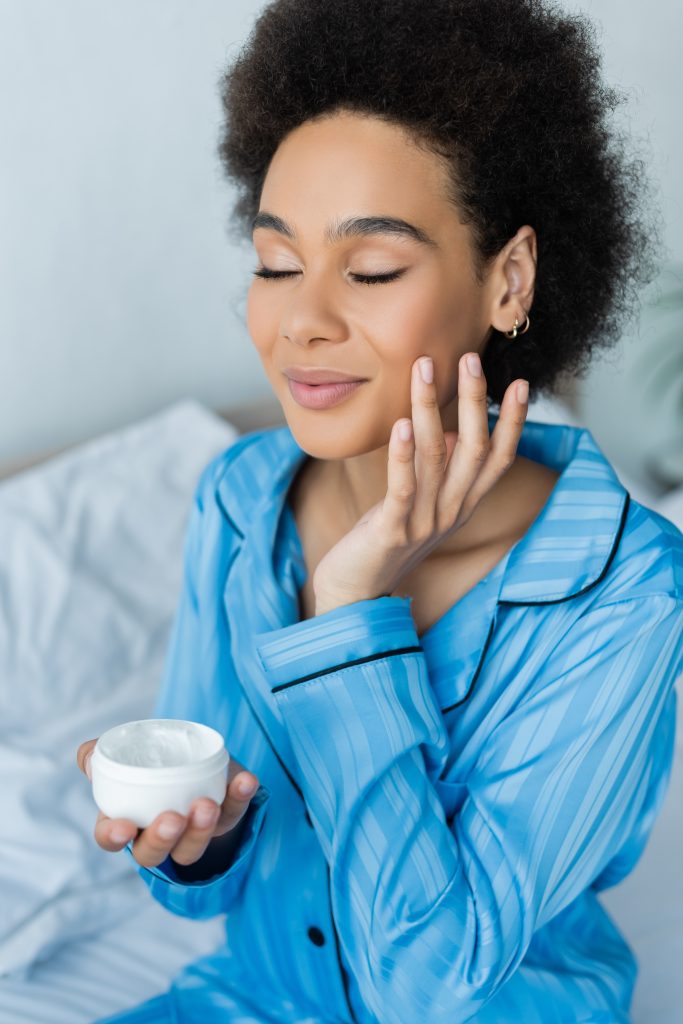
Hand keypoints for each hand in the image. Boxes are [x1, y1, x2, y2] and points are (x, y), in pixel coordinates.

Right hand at [76, 738, 259, 868]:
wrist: (192, 759)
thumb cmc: (150, 762)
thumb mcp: (124, 755)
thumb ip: (101, 754)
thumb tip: (89, 756)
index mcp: (126, 819)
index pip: (111, 837)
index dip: (114, 836)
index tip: (124, 826)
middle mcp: (157, 834)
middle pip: (153, 854)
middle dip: (163, 840)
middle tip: (173, 818)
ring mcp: (192, 832)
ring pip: (192, 847)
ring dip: (201, 829)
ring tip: (207, 805)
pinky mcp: (224, 818)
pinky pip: (234, 813)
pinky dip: (240, 797)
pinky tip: (246, 780)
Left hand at [312, 351, 527, 613]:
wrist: (355, 593)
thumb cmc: (386, 539)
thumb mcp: (422, 502)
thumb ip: (441, 471)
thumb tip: (455, 431)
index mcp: (462, 504)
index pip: (498, 459)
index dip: (512, 422)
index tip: (520, 383)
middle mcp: (451, 512)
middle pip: (474, 449)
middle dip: (474, 401)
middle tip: (470, 358)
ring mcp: (424, 523)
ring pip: (436, 459)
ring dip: (431, 410)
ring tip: (424, 370)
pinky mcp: (392, 531)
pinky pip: (402, 487)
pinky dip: (402, 454)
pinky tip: (401, 423)